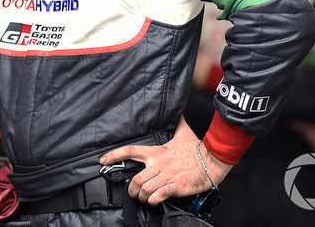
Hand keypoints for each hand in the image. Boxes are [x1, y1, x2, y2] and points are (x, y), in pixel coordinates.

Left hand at [100, 117, 231, 205]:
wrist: (211, 161)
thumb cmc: (196, 148)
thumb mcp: (184, 132)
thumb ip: (177, 123)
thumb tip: (177, 112)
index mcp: (157, 152)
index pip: (131, 151)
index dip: (114, 155)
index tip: (103, 160)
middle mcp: (159, 164)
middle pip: (136, 179)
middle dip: (131, 190)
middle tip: (133, 193)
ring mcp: (167, 176)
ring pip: (144, 189)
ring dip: (141, 197)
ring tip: (144, 198)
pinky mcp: (175, 187)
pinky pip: (157, 196)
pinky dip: (152, 201)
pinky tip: (153, 201)